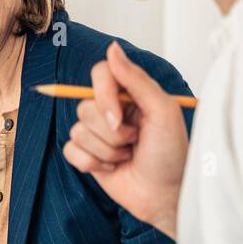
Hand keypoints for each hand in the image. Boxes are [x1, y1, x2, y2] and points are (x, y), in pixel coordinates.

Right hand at [63, 42, 189, 237]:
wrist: (166, 195)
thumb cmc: (171, 154)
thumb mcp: (162, 111)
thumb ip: (136, 79)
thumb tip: (112, 48)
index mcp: (130, 94)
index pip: (100, 75)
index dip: (103, 96)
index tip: (118, 118)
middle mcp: (111, 110)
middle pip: (85, 107)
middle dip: (111, 132)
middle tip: (134, 142)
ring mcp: (97, 133)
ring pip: (78, 131)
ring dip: (106, 150)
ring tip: (128, 156)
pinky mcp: (87, 156)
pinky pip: (70, 151)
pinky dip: (92, 163)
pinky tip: (112, 168)